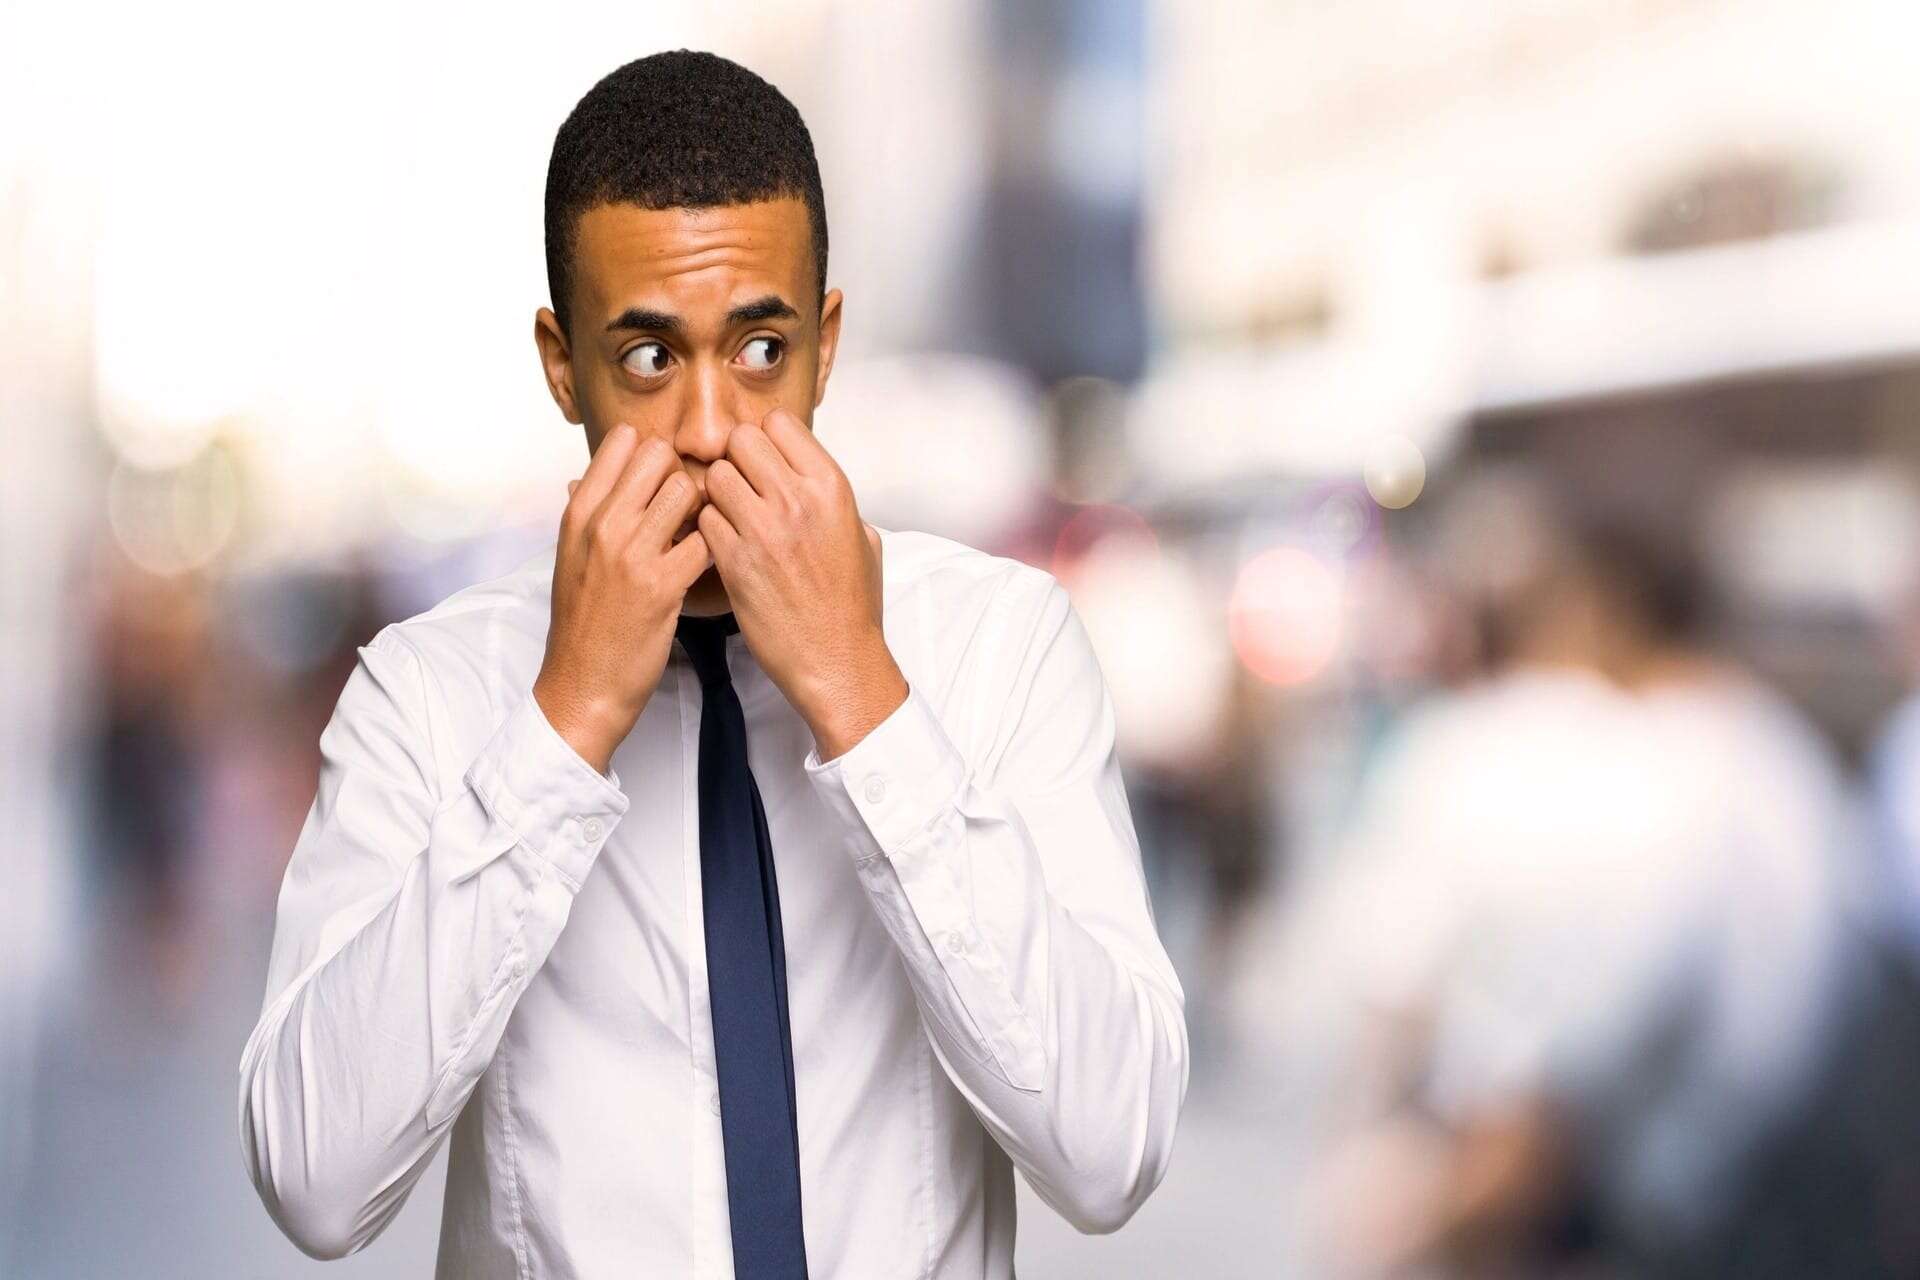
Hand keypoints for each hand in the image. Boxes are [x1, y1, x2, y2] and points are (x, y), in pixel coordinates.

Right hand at [534, 423, 711, 773]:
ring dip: (703, 509)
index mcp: (578, 514)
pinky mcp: (662, 586)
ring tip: (698, 536)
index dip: (654, 456)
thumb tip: (579, 478)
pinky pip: (706, 539)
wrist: (582, 684)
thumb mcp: (568, 560)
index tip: (662, 483)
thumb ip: (582, 516)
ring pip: (687, 491)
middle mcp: (602, 525)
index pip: (624, 444)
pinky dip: (715, 547)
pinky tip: (709, 565)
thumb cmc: (582, 623)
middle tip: (688, 510)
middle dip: (682, 475)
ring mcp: (631, 554)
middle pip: (660, 457)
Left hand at [699, 407, 905, 759]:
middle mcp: (797, 500)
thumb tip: (805, 474)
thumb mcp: (863, 538)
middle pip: (740, 441)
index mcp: (831, 487)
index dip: (765, 441)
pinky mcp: (734, 561)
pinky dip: (708, 530)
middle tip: (741, 490)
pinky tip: (723, 549)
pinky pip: (703, 520)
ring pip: (714, 477)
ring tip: (731, 520)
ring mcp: (763, 530)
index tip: (764, 465)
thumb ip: (831, 499)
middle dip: (735, 461)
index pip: (778, 423)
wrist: (837, 660)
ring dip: (717, 495)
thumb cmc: (851, 604)